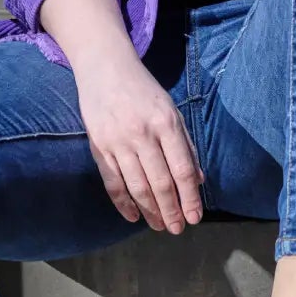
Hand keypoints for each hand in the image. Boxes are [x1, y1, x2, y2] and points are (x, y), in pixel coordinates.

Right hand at [73, 46, 203, 232]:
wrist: (105, 67)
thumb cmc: (143, 90)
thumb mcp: (171, 111)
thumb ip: (185, 145)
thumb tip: (197, 181)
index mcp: (166, 123)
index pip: (182, 170)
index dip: (189, 198)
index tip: (194, 218)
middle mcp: (142, 133)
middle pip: (160, 182)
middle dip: (171, 210)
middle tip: (177, 229)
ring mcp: (118, 141)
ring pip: (137, 186)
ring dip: (150, 211)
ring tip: (159, 226)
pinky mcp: (99, 146)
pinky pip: (112, 181)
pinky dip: (123, 202)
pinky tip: (133, 216)